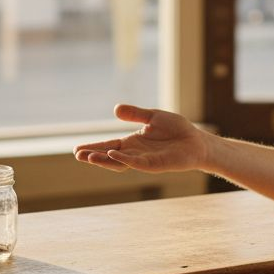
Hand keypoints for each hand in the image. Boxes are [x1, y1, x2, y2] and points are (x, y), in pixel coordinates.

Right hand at [73, 104, 209, 173]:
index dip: (94, 147)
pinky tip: (112, 154)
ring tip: (88, 157)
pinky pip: (136, 163)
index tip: (77, 149)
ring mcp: (144, 160)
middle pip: (110, 156)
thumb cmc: (177, 130)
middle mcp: (135, 153)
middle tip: (78, 155)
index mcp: (132, 143)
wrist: (197, 141)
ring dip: (104, 160)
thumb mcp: (153, 117)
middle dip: (94, 156)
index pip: (108, 146)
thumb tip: (115, 109)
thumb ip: (135, 114)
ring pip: (119, 162)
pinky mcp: (155, 164)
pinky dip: (123, 159)